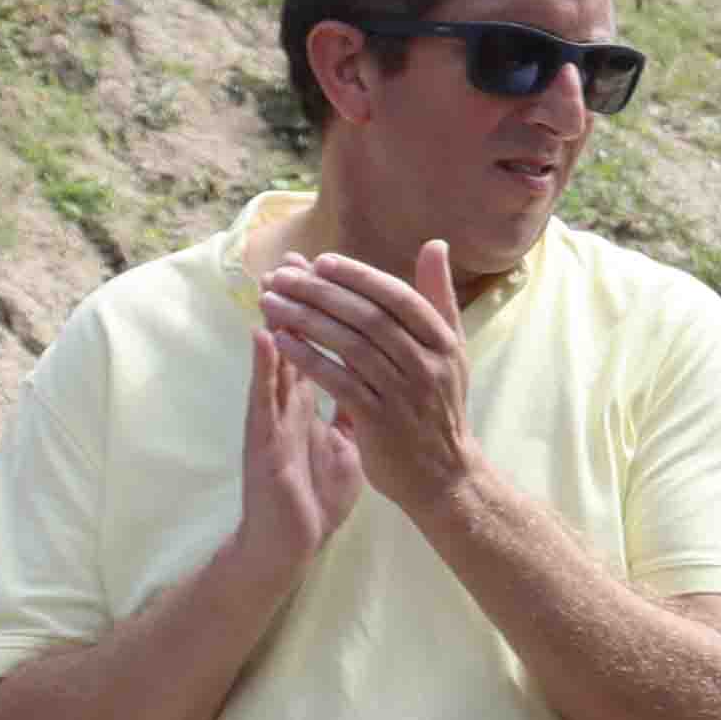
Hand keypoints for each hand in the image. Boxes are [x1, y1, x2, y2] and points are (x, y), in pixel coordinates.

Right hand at [230, 301, 369, 577]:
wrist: (292, 540)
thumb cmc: (314, 493)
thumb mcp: (345, 445)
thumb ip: (354, 410)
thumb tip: (377, 384)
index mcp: (307, 404)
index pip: (318, 349)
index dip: (328, 318)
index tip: (335, 277)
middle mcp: (287, 404)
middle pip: (293, 345)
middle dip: (298, 306)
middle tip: (298, 261)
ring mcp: (272, 419)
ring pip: (275, 362)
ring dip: (276, 322)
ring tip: (277, 282)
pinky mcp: (264, 441)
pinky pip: (264, 398)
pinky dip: (265, 367)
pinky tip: (266, 337)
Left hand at [255, 242, 478, 516]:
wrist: (444, 475)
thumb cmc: (439, 407)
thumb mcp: (450, 351)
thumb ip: (438, 299)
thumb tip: (434, 245)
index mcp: (444, 343)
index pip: (398, 298)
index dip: (358, 277)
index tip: (321, 262)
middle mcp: (427, 365)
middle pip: (367, 317)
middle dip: (319, 292)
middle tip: (281, 276)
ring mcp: (403, 393)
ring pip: (348, 345)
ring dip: (304, 319)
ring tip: (270, 301)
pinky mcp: (379, 420)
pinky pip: (336, 381)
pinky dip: (307, 358)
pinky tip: (280, 341)